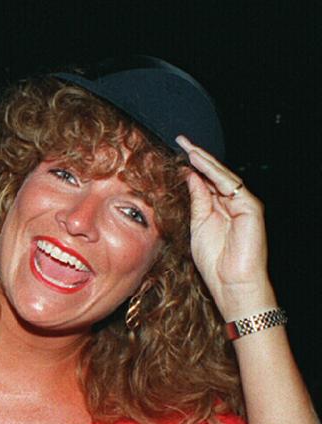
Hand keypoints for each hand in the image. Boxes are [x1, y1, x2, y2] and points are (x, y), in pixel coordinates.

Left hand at [177, 134, 274, 317]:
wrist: (231, 283)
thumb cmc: (214, 262)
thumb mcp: (197, 227)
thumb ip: (196, 202)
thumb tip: (190, 177)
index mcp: (218, 208)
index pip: (205, 181)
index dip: (191, 167)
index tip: (174, 153)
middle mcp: (232, 203)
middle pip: (213, 174)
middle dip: (197, 157)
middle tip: (181, 140)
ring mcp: (243, 204)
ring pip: (222, 176)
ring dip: (205, 160)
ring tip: (188, 147)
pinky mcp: (250, 208)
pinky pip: (230, 185)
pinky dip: (214, 173)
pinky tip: (200, 163)